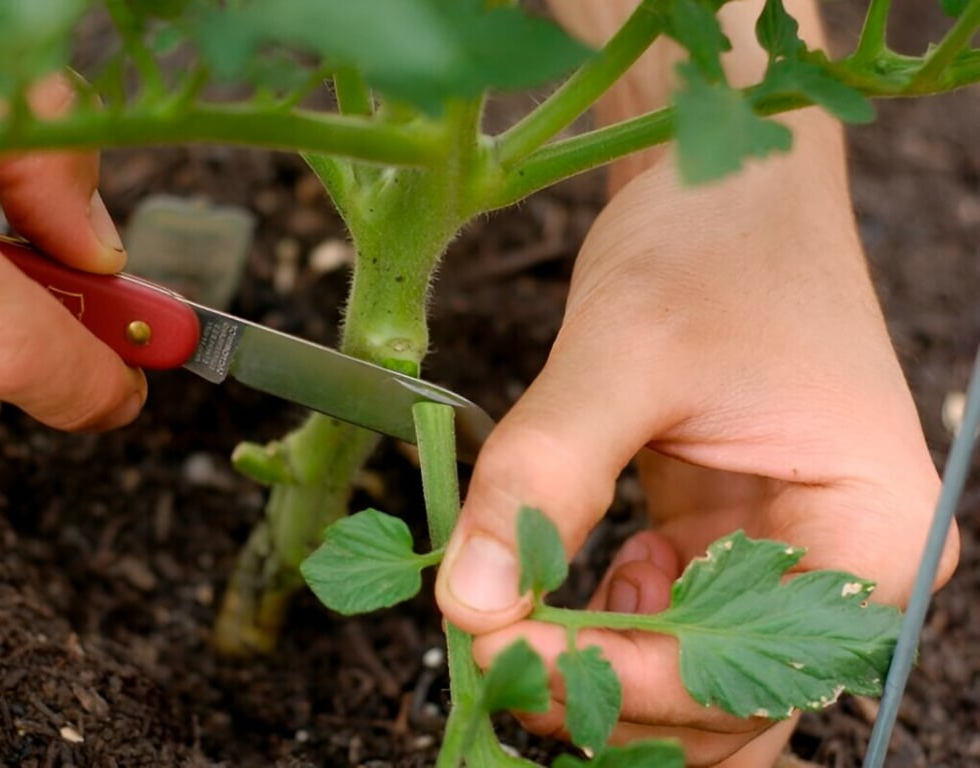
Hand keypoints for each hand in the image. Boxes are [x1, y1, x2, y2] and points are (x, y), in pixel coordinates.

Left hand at [435, 3, 958, 764]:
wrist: (723, 178)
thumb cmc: (712, 243)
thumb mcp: (623, 355)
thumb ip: (545, 479)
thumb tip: (467, 601)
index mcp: (872, 535)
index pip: (745, 674)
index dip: (615, 681)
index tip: (495, 650)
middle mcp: (842, 565)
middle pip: (721, 697)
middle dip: (602, 688)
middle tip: (484, 652)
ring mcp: (782, 554)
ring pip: (686, 670)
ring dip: (591, 663)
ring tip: (501, 626)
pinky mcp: (724, 533)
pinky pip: (662, 616)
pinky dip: (595, 618)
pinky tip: (546, 584)